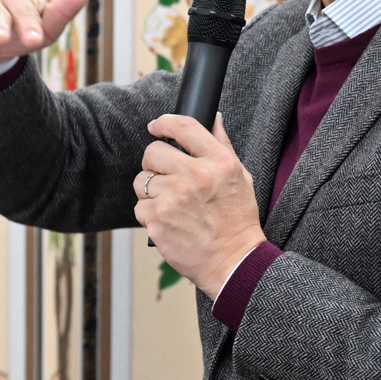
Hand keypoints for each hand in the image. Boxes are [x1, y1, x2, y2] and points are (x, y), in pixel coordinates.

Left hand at [132, 115, 266, 297]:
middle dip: (154, 163)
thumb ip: (223, 145)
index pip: (184, 127)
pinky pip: (140, 206)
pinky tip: (169, 220)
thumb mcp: (240, 177)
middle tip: (166, 176)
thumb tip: (215, 118)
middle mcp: (195, 176)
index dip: (164, 123)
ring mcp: (173, 198)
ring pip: (142, 180)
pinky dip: (150, 213)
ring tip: (171, 203)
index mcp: (218, 162)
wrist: (233, 261)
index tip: (156, 126)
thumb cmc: (237, 220)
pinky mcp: (157, 219)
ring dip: (151, 190)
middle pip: (153, 152)